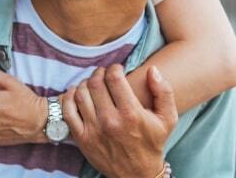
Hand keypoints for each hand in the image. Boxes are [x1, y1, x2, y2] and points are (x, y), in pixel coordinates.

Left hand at [63, 65, 177, 177]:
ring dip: (84, 83)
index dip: (114, 68)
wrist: (137, 174)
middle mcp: (110, 121)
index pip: (114, 79)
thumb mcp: (168, 119)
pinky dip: (69, 97)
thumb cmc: (152, 143)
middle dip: (99, 73)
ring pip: (80, 94)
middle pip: (95, 84)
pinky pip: (67, 111)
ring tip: (92, 83)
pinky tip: (76, 92)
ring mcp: (93, 130)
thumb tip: (152, 70)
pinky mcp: (81, 138)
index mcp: (131, 114)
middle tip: (103, 73)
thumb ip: (164, 92)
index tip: (117, 68)